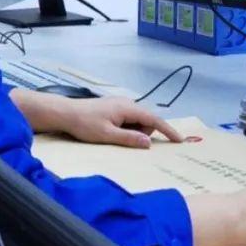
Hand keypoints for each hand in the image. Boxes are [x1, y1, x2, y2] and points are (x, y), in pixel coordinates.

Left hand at [58, 96, 183, 147]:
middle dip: (140, 134)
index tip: (179, 140)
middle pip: (145, 122)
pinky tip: (111, 133)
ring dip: (131, 132)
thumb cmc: (85, 124)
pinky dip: (126, 129)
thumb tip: (148, 142)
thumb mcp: (107, 135)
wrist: (66, 113)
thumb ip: (129, 139)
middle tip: (120, 140)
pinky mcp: (114, 108)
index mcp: (128, 108)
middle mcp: (127, 103)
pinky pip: (128, 120)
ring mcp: (120, 104)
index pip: (154, 119)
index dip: (167, 130)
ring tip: (111, 136)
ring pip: (136, 122)